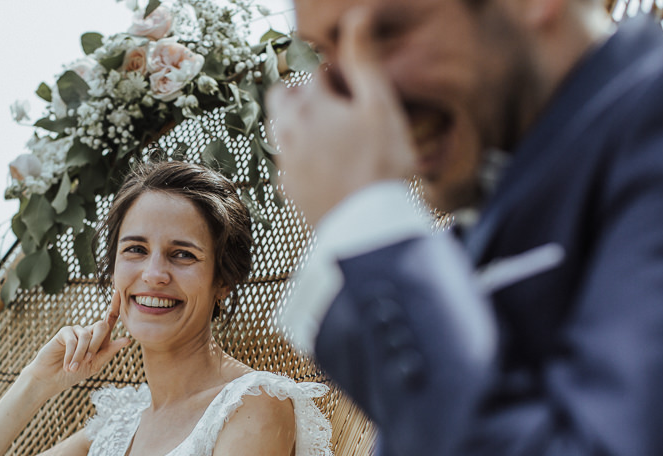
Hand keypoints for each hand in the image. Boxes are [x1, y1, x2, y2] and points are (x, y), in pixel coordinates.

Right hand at [27, 290, 130, 390]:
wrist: (52, 379)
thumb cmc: (75, 373)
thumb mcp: (95, 365)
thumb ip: (109, 352)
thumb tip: (128, 340)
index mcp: (100, 339)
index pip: (110, 320)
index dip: (115, 306)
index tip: (118, 292)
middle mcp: (89, 332)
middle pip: (102, 326)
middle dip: (97, 344)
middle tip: (89, 360)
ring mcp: (76, 331)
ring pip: (87, 336)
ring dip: (81, 355)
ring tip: (74, 368)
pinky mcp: (64, 332)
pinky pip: (73, 340)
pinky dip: (71, 355)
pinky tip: (67, 365)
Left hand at [266, 7, 415, 225]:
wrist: (369, 229)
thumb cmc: (381, 166)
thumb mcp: (380, 106)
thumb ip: (364, 60)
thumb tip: (356, 16)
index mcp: (308, 108)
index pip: (312, 73)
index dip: (334, 75)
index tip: (353, 89)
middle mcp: (287, 134)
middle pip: (282, 98)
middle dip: (303, 94)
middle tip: (335, 105)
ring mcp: (286, 165)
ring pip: (281, 131)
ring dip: (300, 124)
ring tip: (333, 134)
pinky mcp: (289, 192)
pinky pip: (286, 163)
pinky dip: (302, 155)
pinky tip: (328, 165)